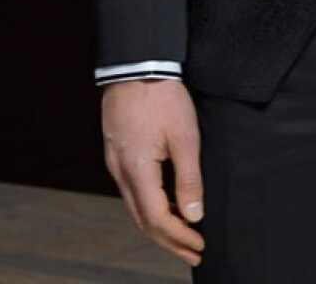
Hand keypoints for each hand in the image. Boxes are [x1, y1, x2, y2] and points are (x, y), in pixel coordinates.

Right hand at [101, 79, 205, 266]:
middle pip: (143, 221)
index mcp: (137, 171)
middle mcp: (121, 173)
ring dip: (159, 225)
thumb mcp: (185, 136)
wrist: (136, 64)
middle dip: (169, 241)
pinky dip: (150, 205)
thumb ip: (189, 178)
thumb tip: (193, 215)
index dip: (179, 237)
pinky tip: (167, 204)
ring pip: (135, 208)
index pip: (157, 219)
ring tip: (184, 234)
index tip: (200, 245)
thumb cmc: (162, 96)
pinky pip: (132, 191)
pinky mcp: (117, 152)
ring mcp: (115, 163)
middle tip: (193, 252)